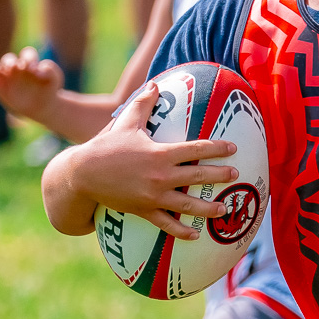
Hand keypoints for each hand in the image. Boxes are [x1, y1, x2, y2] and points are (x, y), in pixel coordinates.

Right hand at [0, 47, 63, 119]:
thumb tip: (39, 68)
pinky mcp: (0, 89)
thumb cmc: (50, 90)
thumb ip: (51, 70)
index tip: (31, 68)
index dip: (28, 58)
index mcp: (29, 63)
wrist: (44, 108)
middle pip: (9, 59)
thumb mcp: (55, 80)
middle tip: (14, 68)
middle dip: (10, 62)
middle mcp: (16, 68)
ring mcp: (7, 78)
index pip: (27, 54)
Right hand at [49, 82, 237, 239]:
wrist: (83, 174)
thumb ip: (143, 103)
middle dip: (219, 175)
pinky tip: (196, 235)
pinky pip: (167, 224)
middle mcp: (160, 176)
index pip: (195, 149)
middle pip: (198, 177)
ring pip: (188, 205)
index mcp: (159, 153)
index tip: (233, 148)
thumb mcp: (126, 122)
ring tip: (225, 209)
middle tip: (236, 175)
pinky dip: (182, 231)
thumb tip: (155, 84)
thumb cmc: (106, 146)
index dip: (216, 148)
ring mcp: (153, 196)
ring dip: (208, 208)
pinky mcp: (144, 211)